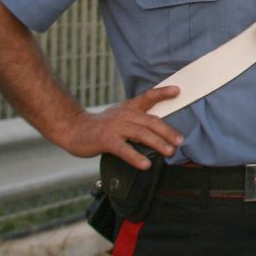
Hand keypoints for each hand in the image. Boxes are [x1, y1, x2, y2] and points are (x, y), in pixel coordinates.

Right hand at [56, 86, 183, 169]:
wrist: (74, 129)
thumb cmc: (101, 126)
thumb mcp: (120, 116)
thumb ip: (138, 120)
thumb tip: (161, 130)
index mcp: (129, 107)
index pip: (148, 97)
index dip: (163, 93)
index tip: (178, 90)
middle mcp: (124, 115)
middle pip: (151, 121)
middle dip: (168, 132)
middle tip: (180, 141)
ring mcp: (115, 127)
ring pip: (142, 134)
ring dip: (158, 144)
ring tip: (170, 152)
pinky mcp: (106, 140)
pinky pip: (124, 149)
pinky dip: (136, 157)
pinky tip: (146, 164)